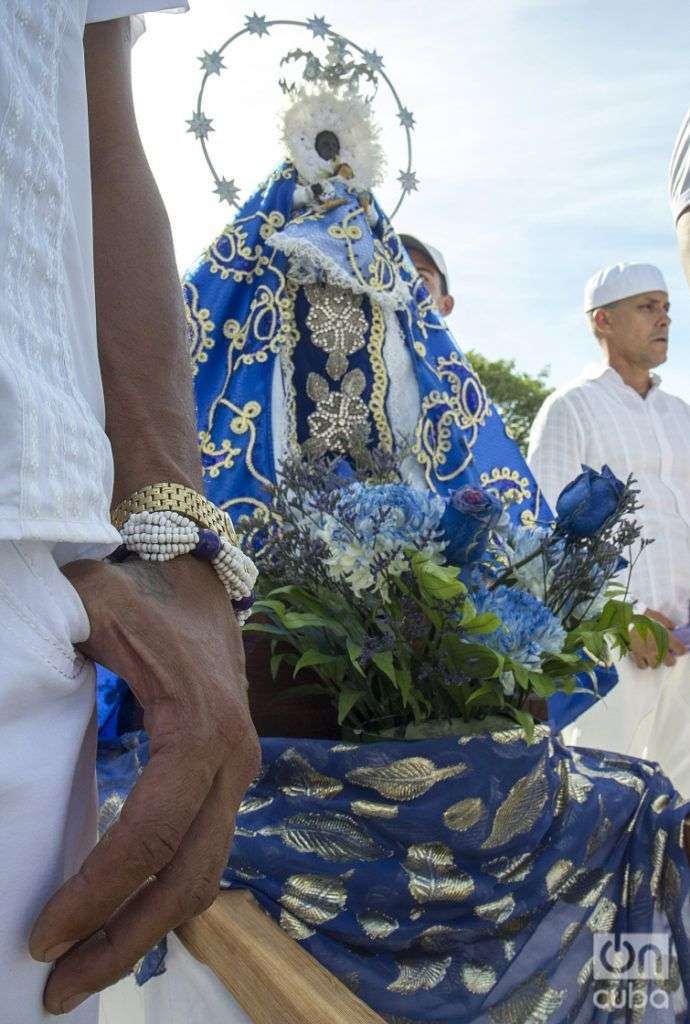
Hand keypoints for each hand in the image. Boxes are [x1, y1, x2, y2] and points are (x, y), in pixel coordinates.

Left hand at [29, 556, 259, 1014]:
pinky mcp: (227, 783)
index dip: (99, 889)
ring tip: (81, 972)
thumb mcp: (93, 602)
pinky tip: (118, 923)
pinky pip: (202, 856)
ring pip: (203, 877)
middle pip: (188, 875)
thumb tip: (3, 691)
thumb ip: (50, 630)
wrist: (199, 585)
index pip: (153, 830)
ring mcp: (237, 775)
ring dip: (145, 932)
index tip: (41, 936)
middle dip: (123, 939)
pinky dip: (162, 900)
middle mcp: (232, 761)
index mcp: (200, 726)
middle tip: (56, 988)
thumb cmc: (139, 595)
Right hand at [629, 608, 686, 668]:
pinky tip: (643, 657)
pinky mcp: (636, 654)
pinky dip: (643, 663)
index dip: (681, 649)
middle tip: (666, 653)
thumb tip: (672, 628)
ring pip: (655, 665)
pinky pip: (642, 665)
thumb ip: (667, 623)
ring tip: (653, 655)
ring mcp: (646, 653)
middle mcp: (658, 648)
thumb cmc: (642, 616)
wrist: (625, 617)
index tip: (678, 648)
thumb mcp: (657, 616)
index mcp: (666, 638)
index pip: (680, 650)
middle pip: (669, 662)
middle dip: (669, 659)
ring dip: (655, 661)